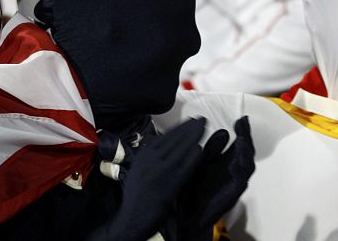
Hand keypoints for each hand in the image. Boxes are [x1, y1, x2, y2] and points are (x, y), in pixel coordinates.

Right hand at [96, 117, 206, 240]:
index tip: (190, 120)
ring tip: (204, 127)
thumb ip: (150, 154)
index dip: (179, 127)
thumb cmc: (137, 194)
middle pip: (174, 140)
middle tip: (201, 119)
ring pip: (180, 149)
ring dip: (194, 136)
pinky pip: (184, 167)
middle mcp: (151, 161)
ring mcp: (161, 172)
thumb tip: (161, 139)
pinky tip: (200, 149)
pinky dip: (192, 157)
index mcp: (143, 156)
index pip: (164, 137)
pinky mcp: (170, 184)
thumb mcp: (138, 168)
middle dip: (189, 128)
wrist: (133, 217)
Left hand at [178, 116, 255, 238]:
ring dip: (246, 153)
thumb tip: (223, 131)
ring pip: (248, 166)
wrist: (187, 215)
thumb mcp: (201, 163)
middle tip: (243, 126)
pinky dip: (238, 174)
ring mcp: (235, 183)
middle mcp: (235, 170)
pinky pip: (239, 184)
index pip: (240, 142)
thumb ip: (212, 149)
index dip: (242, 130)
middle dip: (247, 137)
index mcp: (228, 160)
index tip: (242, 119)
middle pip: (247, 151)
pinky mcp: (231, 196)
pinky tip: (233, 164)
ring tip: (242, 140)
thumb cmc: (194, 187)